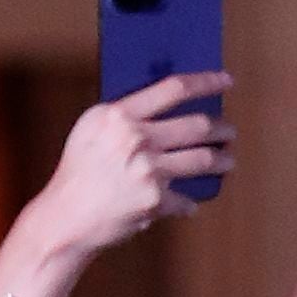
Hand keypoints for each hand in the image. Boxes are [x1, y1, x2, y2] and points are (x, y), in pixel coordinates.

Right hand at [28, 72, 235, 255]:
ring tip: (227, 160)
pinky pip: (186, 199)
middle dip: (222, 128)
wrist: (67, 215)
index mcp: (118, 115)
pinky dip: (187, 203)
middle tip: (229, 132)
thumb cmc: (80, 172)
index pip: (172, 89)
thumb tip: (167, 105)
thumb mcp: (92, 130)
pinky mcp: (156, 198)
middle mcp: (135, 137)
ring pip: (204, 158)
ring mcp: (148, 168)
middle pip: (197, 125)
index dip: (205, 82)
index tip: (225, 80)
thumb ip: (125, 116)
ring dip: (222, 160)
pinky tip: (188, 204)